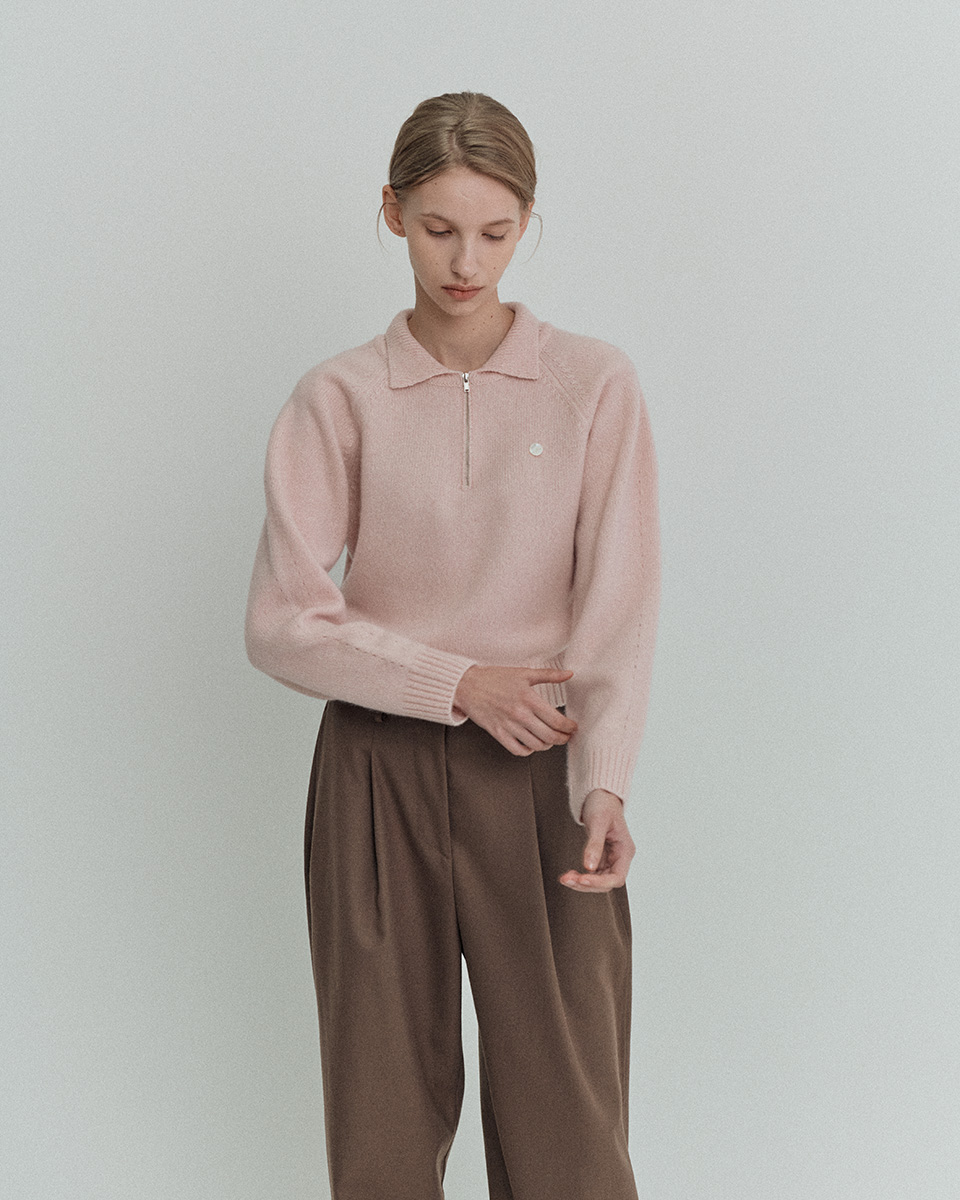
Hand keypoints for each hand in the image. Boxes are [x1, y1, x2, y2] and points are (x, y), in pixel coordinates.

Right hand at [453, 665, 576, 755]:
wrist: (467, 685)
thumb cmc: (494, 678)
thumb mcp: (524, 673)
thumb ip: (549, 675)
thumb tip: (569, 674)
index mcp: (529, 698)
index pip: (556, 720)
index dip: (569, 728)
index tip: (572, 728)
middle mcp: (520, 714)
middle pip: (549, 736)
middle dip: (562, 739)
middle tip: (566, 736)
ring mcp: (508, 726)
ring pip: (536, 745)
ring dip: (547, 745)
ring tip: (550, 739)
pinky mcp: (497, 733)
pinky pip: (518, 750)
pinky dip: (528, 751)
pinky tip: (531, 744)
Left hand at [559, 789, 634, 891]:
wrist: (600, 794)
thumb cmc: (603, 804)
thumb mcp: (598, 822)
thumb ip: (594, 845)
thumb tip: (589, 866)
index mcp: (625, 850)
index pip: (617, 877)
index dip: (600, 882)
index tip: (583, 879)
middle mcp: (620, 857)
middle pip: (606, 882)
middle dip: (587, 884)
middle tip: (568, 880)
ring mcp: (611, 858)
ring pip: (598, 880)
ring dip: (582, 882)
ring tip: (565, 878)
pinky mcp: (601, 857)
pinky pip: (592, 873)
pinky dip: (581, 876)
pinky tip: (570, 875)